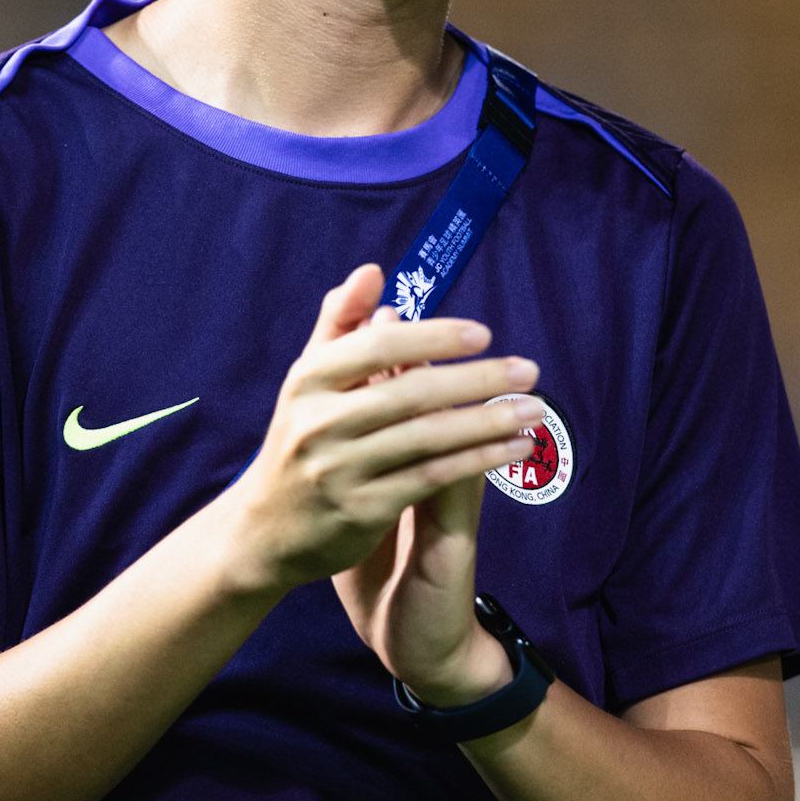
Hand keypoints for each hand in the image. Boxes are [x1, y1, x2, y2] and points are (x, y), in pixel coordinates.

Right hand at [224, 264, 541, 601]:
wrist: (265, 529)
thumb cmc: (302, 437)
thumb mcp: (309, 379)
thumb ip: (340, 323)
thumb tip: (373, 271)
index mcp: (308, 380)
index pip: (377, 345)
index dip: (432, 336)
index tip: (484, 334)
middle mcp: (319, 423)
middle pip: (411, 392)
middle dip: (477, 380)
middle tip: (530, 370)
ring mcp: (340, 470)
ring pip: (428, 438)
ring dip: (489, 422)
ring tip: (534, 410)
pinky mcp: (362, 511)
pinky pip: (431, 478)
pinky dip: (478, 461)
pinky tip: (514, 449)